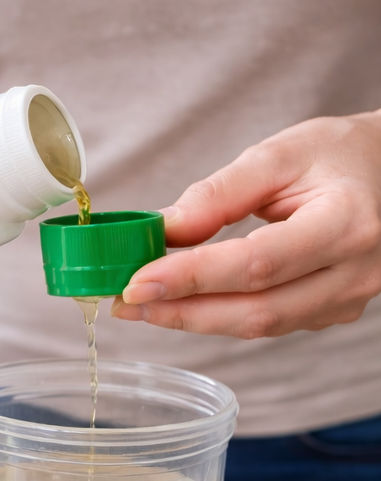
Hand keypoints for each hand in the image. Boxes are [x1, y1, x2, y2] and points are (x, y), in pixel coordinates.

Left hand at [111, 111, 380, 337]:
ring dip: (193, 319)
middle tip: (125, 302)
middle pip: (256, 311)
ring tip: (141, 304)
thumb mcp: (282, 154)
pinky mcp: (334, 312)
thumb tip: (161, 230)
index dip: (191, 279)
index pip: (257, 265)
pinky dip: (219, 316)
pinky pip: (269, 323)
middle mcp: (356, 273)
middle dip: (181, 311)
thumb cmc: (343, 154)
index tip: (134, 282)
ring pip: (260, 326)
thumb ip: (220, 193)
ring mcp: (348, 300)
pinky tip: (181, 302)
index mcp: (348, 223)